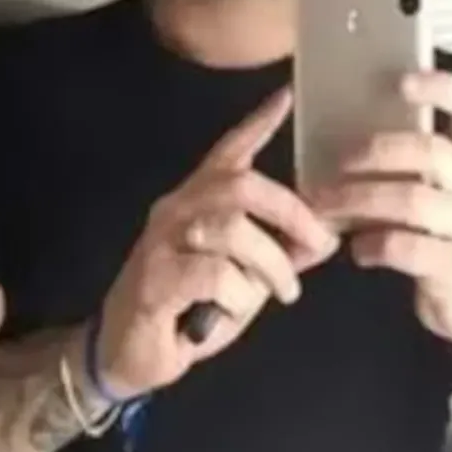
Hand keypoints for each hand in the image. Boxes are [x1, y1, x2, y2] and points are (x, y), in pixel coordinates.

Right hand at [94, 87, 338, 397]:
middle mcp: (177, 210)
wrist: (126, 355)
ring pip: (232, 229)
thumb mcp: (244, 280)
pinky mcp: (154, 279)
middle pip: (241, 185)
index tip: (288, 96)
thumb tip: (325, 238)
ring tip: (284, 292)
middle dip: (291, 212)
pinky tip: (234, 310)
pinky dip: (238, 295)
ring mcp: (162, 242)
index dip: (259, 123)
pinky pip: (214, 273)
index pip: (230, 152)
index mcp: (197, 201)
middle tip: (318, 243)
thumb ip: (278, 255)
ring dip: (270, 264)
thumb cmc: (188, 312)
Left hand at [307, 70, 451, 348]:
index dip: (447, 89)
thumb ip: (407, 165)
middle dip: (376, 151)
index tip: (404, 81)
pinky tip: (357, 248)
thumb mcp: (437, 194)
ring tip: (326, 208)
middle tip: (337, 161)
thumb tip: (341, 133)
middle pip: (432, 151)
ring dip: (359, 200)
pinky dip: (373, 245)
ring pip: (415, 200)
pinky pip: (409, 247)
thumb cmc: (445, 239)